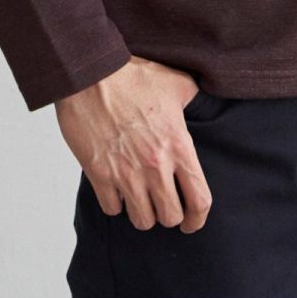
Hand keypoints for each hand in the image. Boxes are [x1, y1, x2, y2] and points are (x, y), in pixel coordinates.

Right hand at [55, 54, 212, 233]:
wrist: (91, 75)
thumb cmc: (132, 76)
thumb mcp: (176, 83)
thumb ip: (194, 98)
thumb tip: (205, 102)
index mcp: (178, 146)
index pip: (199, 200)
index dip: (198, 218)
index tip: (191, 222)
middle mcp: (155, 166)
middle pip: (170, 217)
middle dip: (168, 214)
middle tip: (163, 204)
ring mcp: (126, 173)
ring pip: (142, 220)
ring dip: (143, 212)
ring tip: (141, 198)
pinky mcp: (100, 175)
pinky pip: (112, 209)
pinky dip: (116, 203)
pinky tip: (118, 188)